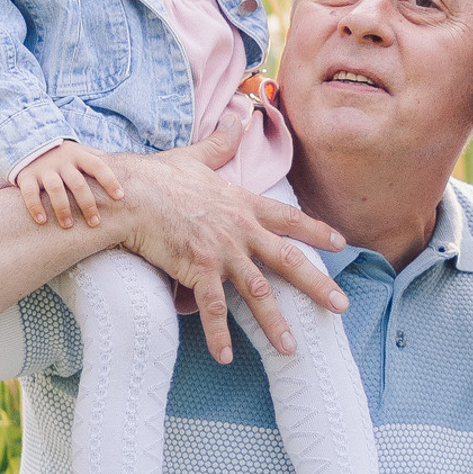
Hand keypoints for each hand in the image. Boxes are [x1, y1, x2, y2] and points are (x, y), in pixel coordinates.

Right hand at [15, 141, 123, 230]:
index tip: (120, 197)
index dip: (110, 180)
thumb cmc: (63, 155)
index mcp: (79, 155)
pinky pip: (30, 192)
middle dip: (88, 204)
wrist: (27, 142)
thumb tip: (128, 170)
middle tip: (95, 223)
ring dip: (63, 209)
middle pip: (78, 183)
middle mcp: (62, 161)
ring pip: (55, 189)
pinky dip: (35, 206)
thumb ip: (98, 160)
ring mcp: (43, 169)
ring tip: (68, 226)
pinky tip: (42, 221)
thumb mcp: (80, 152)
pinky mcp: (26, 176)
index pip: (98, 166)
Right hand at [105, 114, 348, 364]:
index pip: (290, 219)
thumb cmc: (159, 176)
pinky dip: (219, 334)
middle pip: (288, 260)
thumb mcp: (196, 156)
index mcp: (243, 204)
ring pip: (257, 292)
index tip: (342, 244)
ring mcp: (221, 251)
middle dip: (317, 284)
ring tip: (292, 349)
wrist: (130, 193)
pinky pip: (212, 307)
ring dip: (274, 323)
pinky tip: (225, 357)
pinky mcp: (197, 268)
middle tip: (341, 306)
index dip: (317, 231)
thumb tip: (239, 116)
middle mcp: (240, 230)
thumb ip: (221, 142)